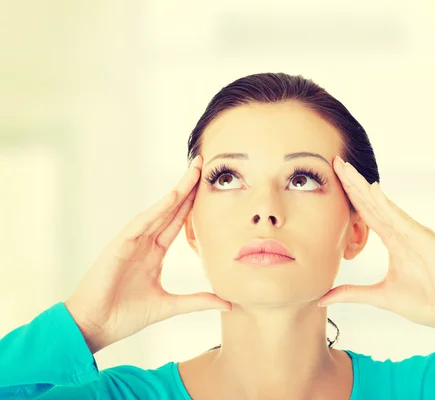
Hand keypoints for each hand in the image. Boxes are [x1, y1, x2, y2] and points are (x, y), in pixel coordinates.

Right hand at [64, 156, 230, 353]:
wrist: (95, 326)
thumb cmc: (126, 316)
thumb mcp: (170, 306)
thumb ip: (198, 301)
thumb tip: (227, 303)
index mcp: (154, 253)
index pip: (178, 222)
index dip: (192, 204)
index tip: (208, 187)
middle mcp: (144, 242)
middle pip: (170, 209)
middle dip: (187, 188)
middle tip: (202, 164)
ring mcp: (131, 241)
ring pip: (159, 211)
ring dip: (177, 191)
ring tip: (193, 171)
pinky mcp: (119, 244)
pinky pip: (142, 222)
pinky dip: (158, 209)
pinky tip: (173, 196)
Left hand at [317, 156, 434, 336]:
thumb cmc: (423, 303)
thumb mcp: (379, 297)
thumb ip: (351, 294)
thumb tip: (321, 299)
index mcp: (393, 241)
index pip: (367, 213)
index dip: (351, 195)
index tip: (334, 178)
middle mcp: (402, 232)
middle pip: (372, 203)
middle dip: (353, 183)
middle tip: (336, 161)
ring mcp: (414, 233)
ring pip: (384, 206)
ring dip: (364, 187)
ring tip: (347, 169)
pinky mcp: (425, 240)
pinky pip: (402, 219)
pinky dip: (387, 204)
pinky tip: (372, 190)